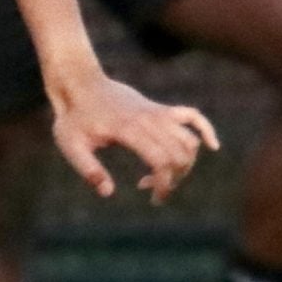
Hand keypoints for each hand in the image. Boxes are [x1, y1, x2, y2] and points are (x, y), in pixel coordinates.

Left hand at [49, 71, 218, 204]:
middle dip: (172, 179)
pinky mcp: (160, 109)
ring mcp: (157, 112)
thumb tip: (108, 192)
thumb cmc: (73, 118)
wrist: (80, 83)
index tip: (154, 198)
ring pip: (188, 141)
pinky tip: (212, 145)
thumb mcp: (70, 145)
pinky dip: (205, 130)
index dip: (164, 183)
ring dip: (184, 164)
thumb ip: (88, 169)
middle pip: (179, 154)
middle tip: (149, 187)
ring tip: (159, 174)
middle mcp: (148, 119)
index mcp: (128, 129)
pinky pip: (192, 115)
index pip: (161, 160)